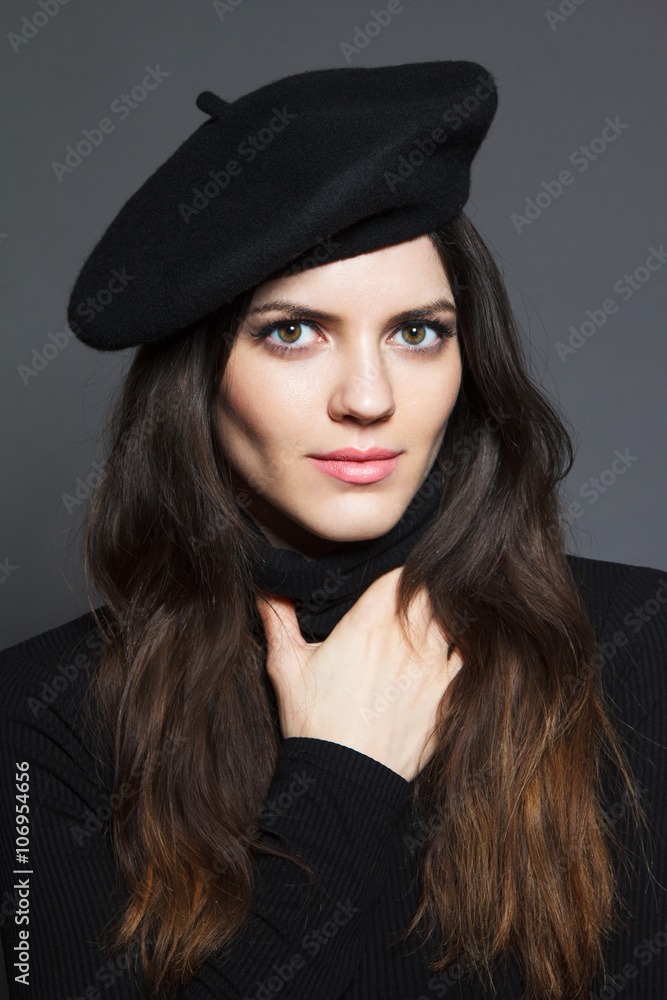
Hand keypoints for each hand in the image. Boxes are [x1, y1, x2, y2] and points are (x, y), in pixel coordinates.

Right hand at [255, 567, 462, 781]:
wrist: (345, 782)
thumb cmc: (314, 724)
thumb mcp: (286, 667)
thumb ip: (278, 619)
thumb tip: (266, 584)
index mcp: (370, 624)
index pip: (401, 575)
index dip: (400, 573)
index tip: (394, 580)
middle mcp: (408, 639)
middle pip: (432, 593)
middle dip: (424, 590)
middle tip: (414, 597)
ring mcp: (433, 667)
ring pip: (454, 620)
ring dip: (444, 616)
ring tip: (431, 622)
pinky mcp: (447, 695)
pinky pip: (466, 657)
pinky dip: (460, 649)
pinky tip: (448, 652)